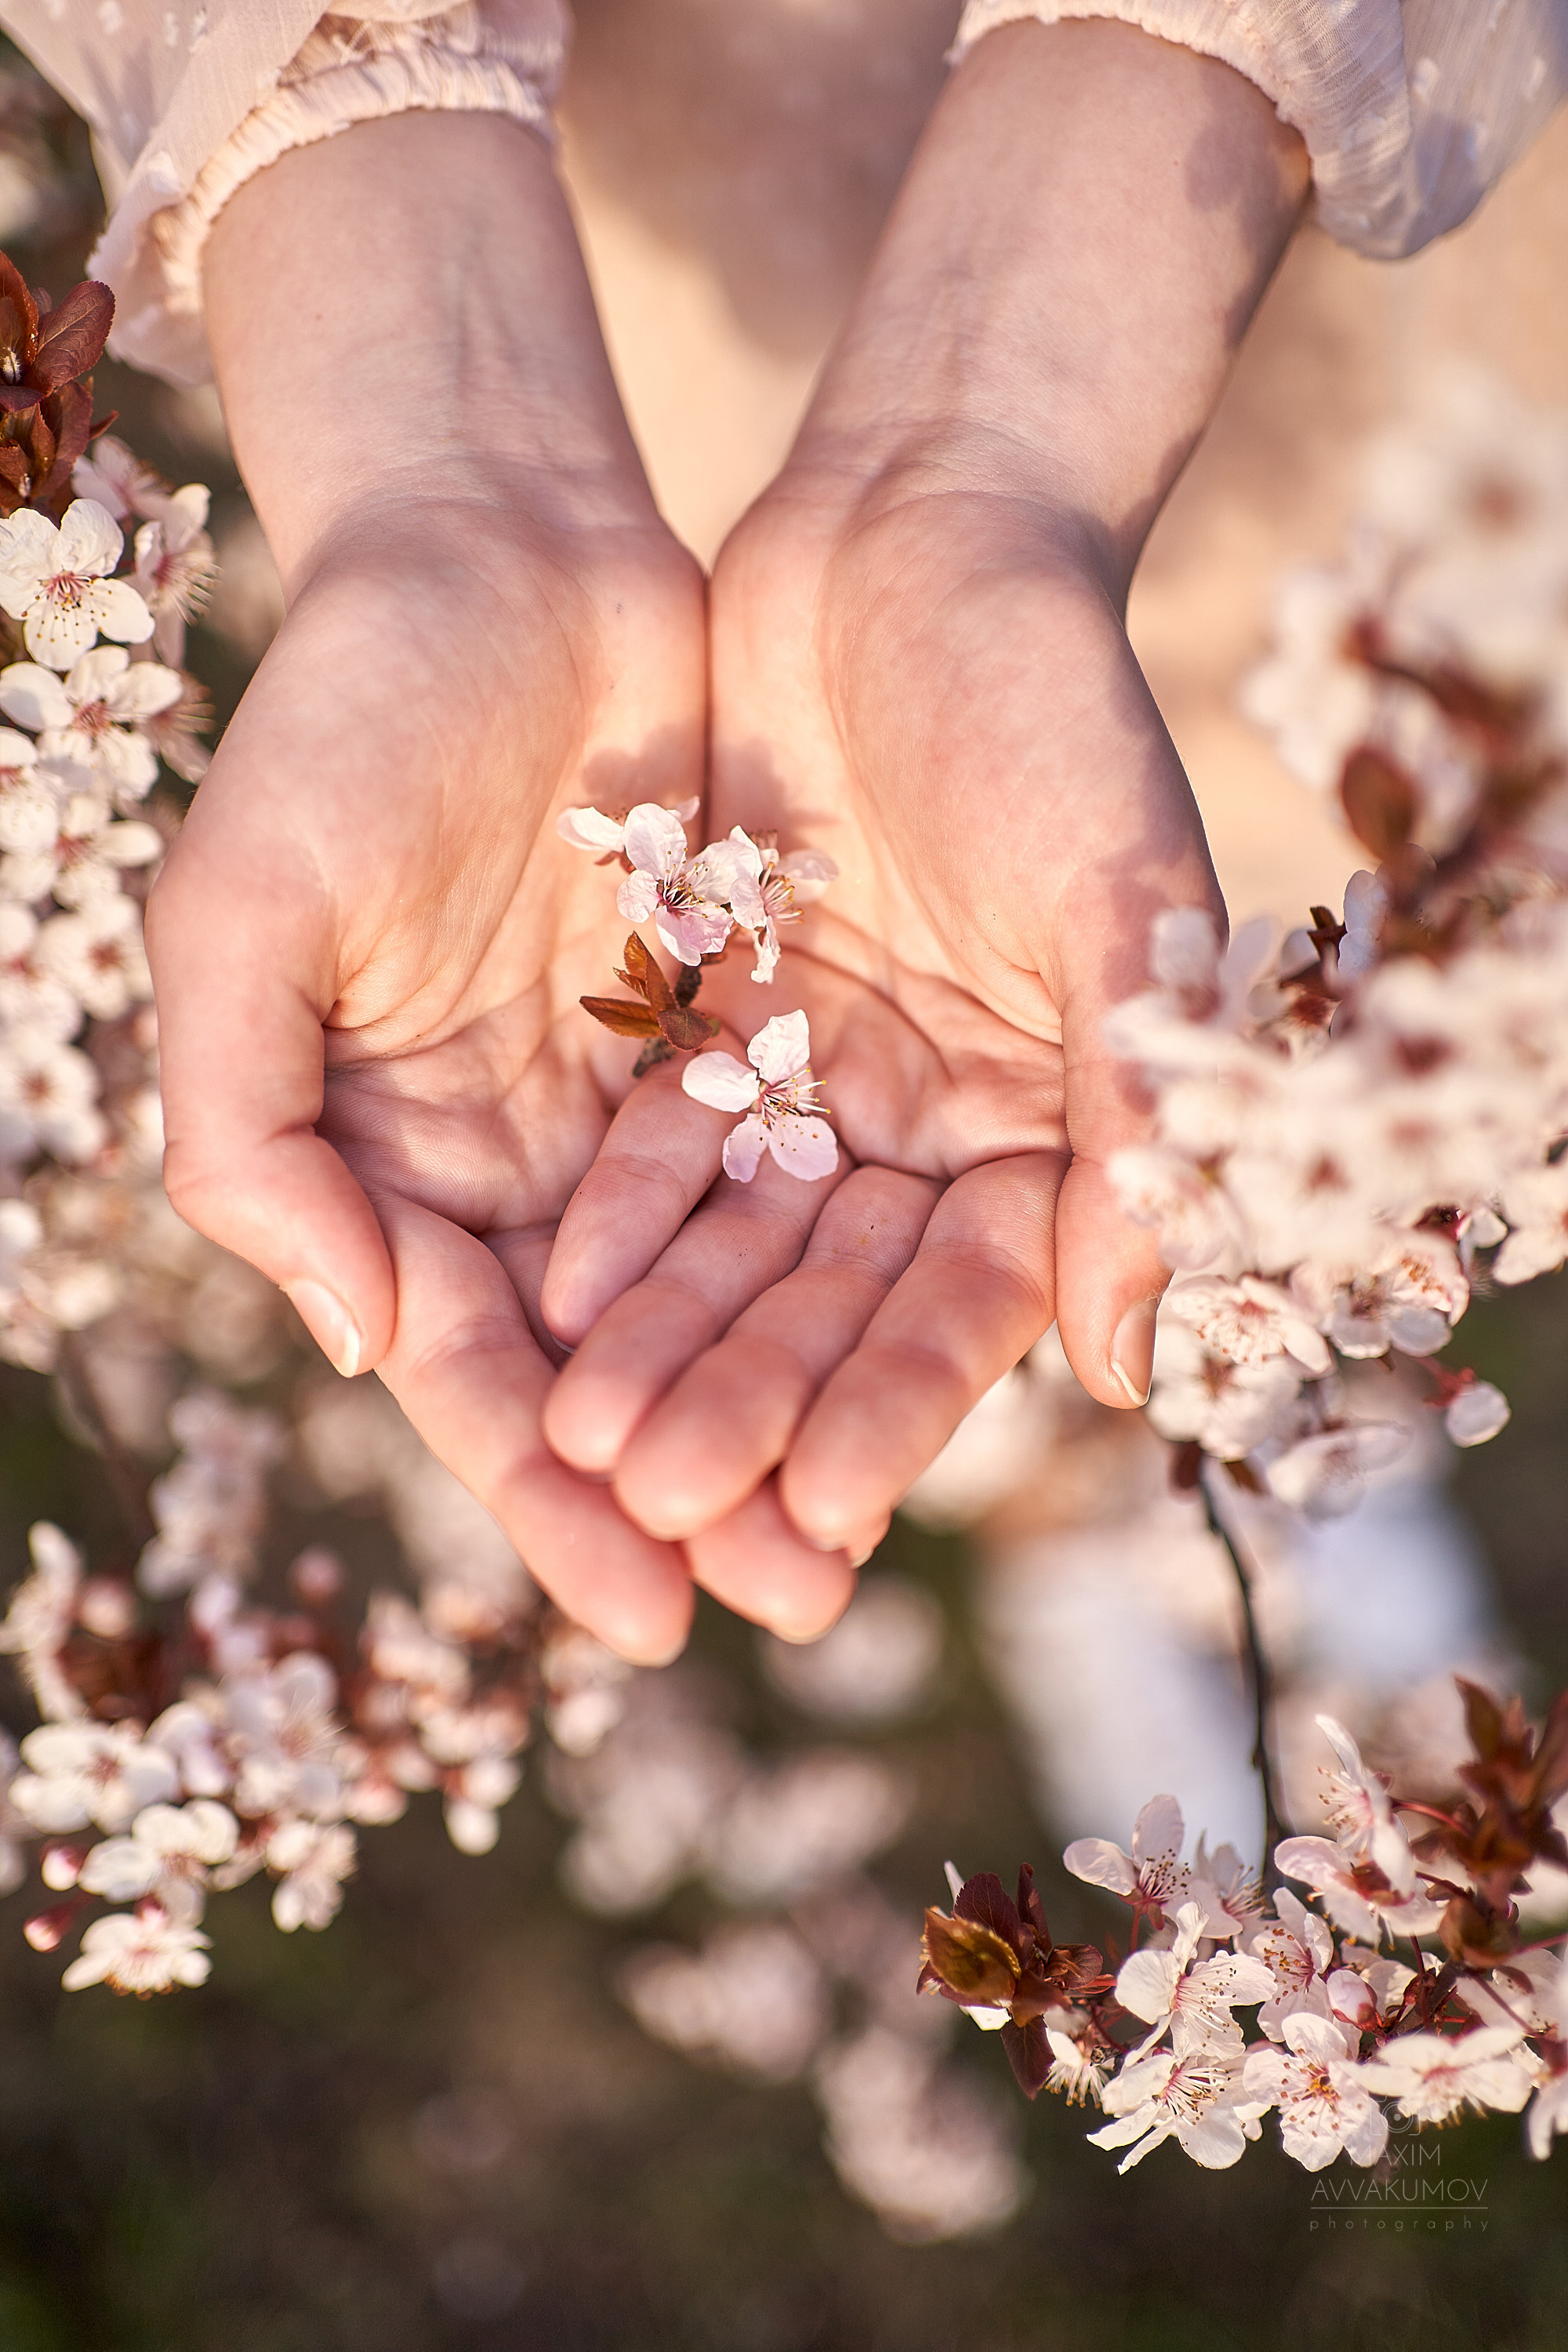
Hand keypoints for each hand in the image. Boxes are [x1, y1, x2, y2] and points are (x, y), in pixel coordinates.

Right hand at [147, 117, 859, 1661]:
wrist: (502, 551)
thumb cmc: (342, 724)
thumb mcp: (244, 920)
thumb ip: (258, 1137)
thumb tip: (359, 1342)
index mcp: (383, 1165)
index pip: (472, 1369)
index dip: (548, 1498)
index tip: (642, 1615)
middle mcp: (510, 1163)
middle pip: (609, 1365)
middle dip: (692, 1486)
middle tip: (795, 1602)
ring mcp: (627, 1102)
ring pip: (718, 1291)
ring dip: (784, 1405)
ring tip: (867, 1524)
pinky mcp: (733, 1030)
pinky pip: (795, 1169)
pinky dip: (842, 1262)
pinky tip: (909, 1349)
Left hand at [538, 21, 1306, 1563]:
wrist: (923, 532)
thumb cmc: (1055, 704)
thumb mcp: (1121, 900)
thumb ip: (1132, 1122)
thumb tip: (1128, 1362)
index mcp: (1055, 1123)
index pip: (966, 1306)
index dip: (892, 1413)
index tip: (817, 1522)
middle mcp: (938, 1124)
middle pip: (836, 1301)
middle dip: (753, 1409)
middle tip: (665, 1516)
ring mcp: (826, 1076)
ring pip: (740, 1245)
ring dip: (670, 1347)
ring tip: (590, 1452)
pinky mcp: (724, 1017)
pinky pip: (664, 1145)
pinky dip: (621, 1219)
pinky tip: (557, 1300)